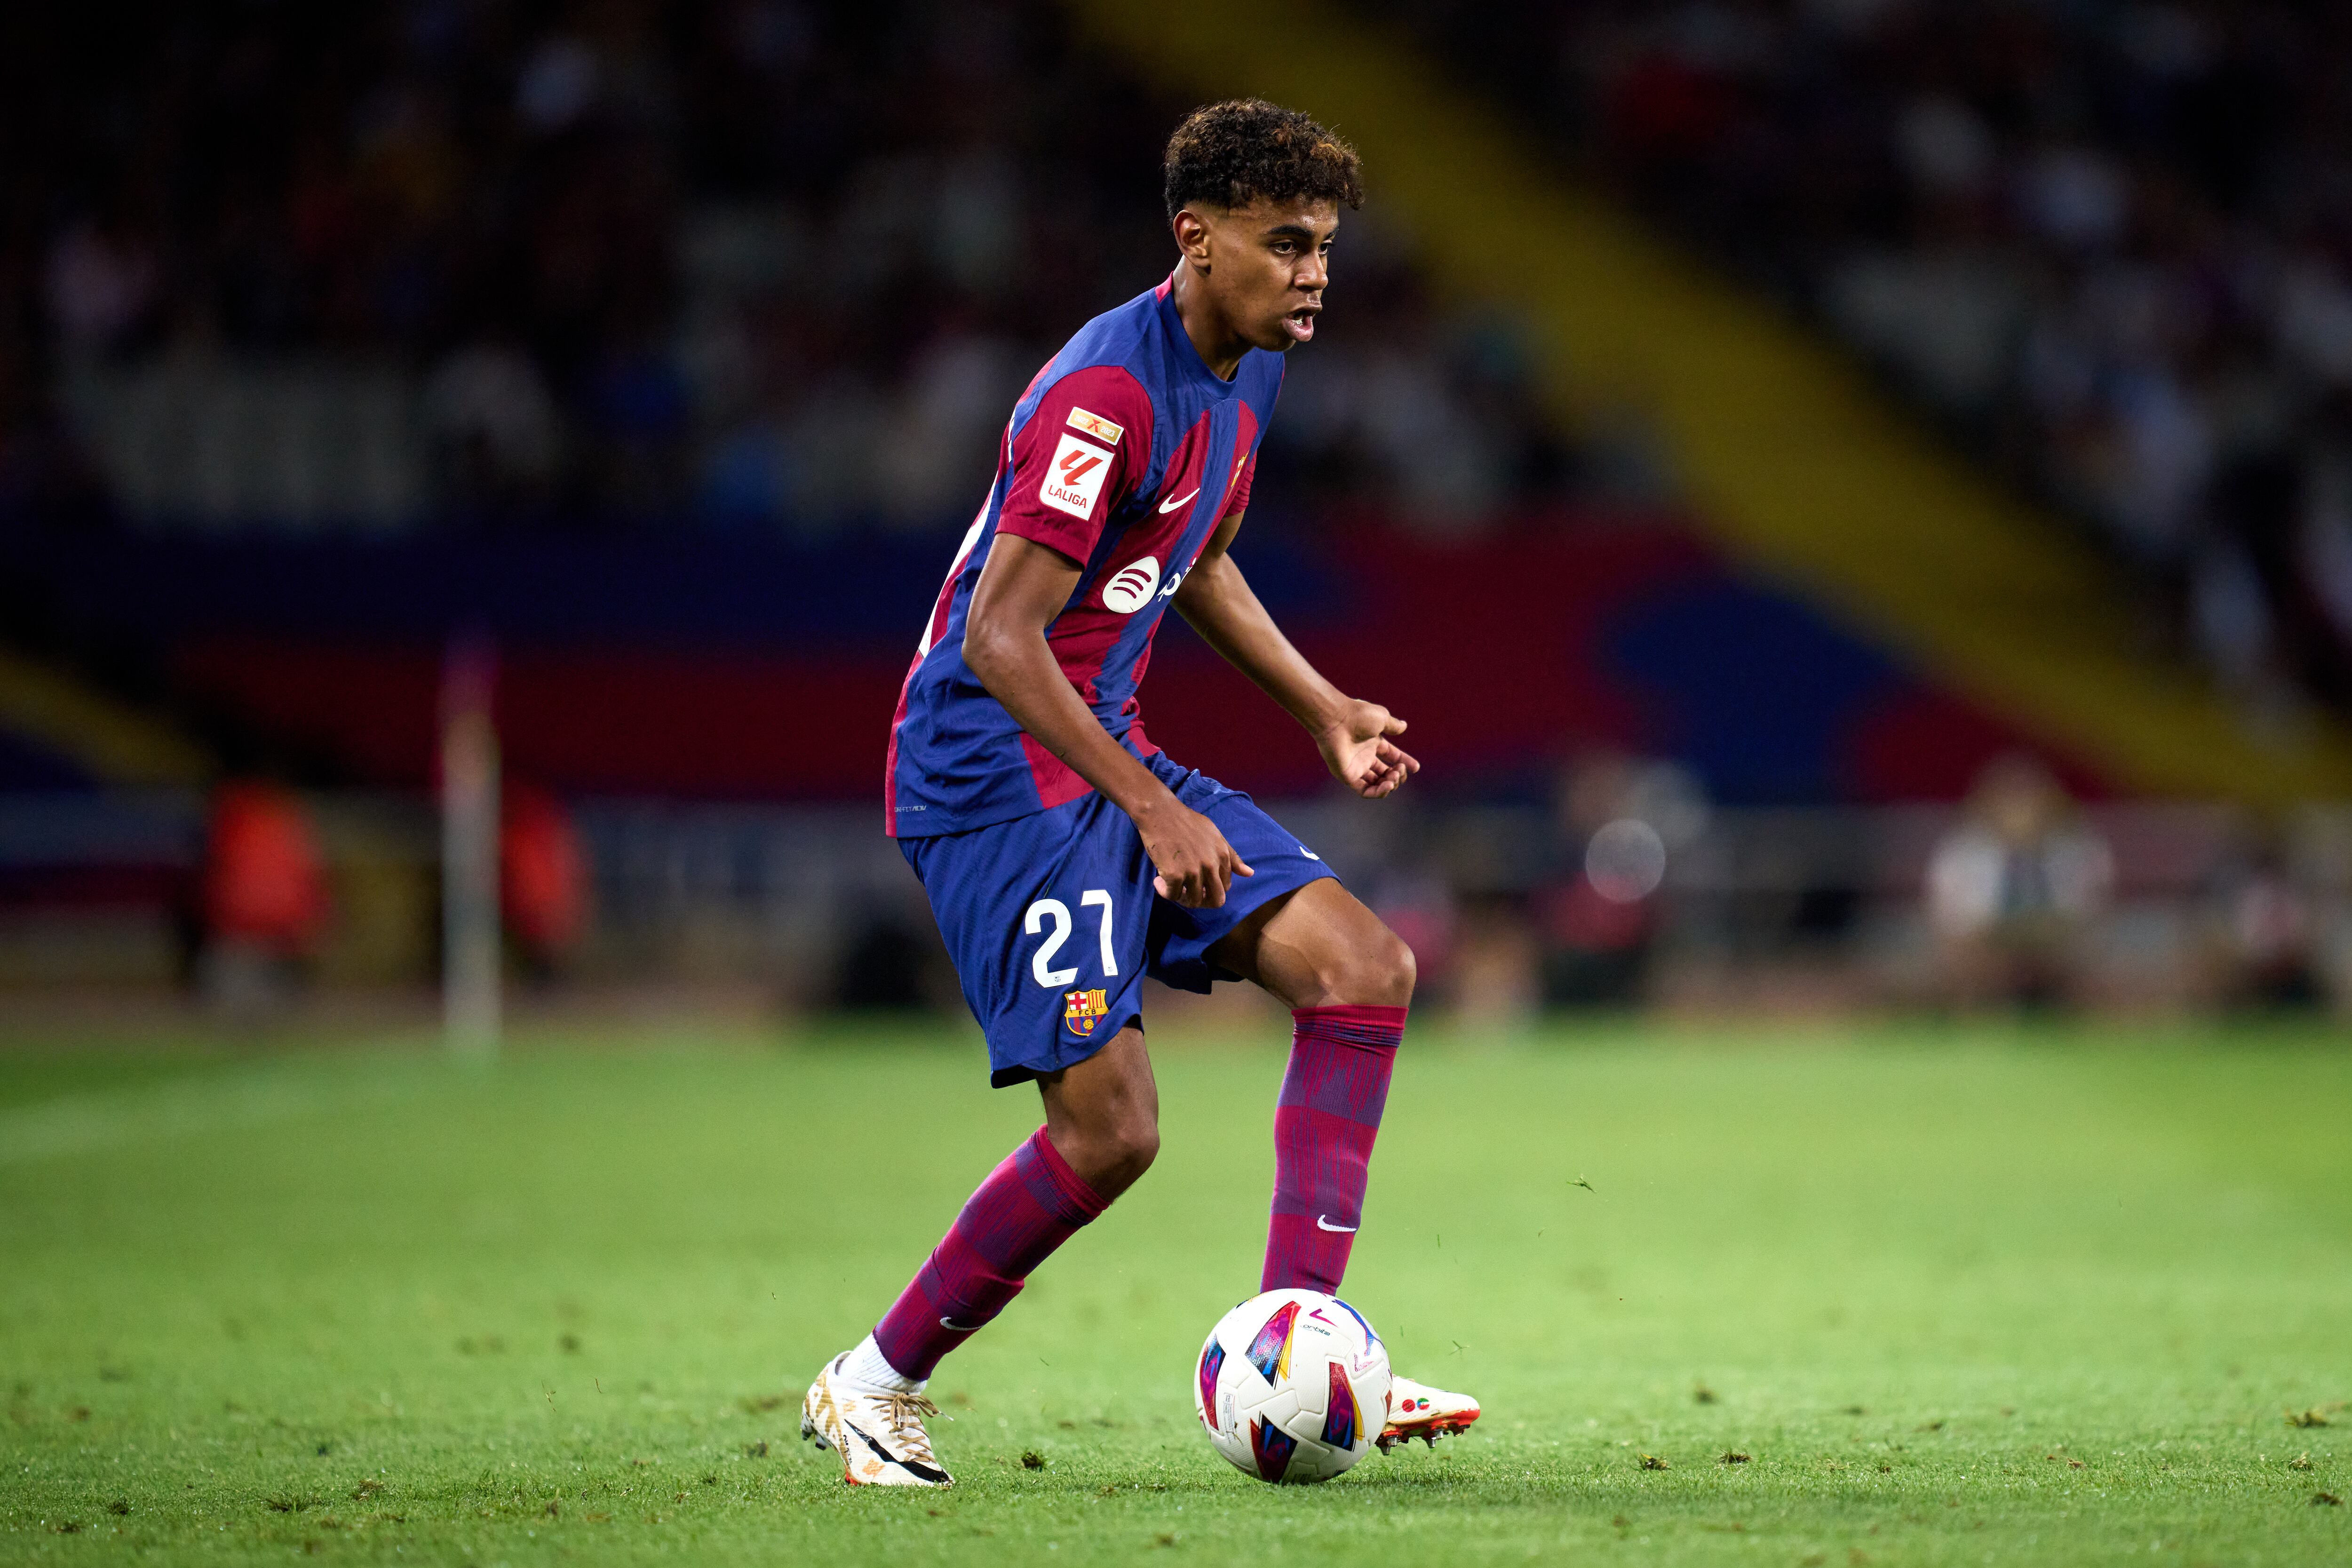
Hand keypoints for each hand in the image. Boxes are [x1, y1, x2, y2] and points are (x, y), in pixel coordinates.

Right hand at [1137, 797, 1253, 907]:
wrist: (1160, 812)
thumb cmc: (1187, 821)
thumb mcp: (1215, 835)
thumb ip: (1232, 857)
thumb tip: (1250, 873)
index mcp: (1223, 856)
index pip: (1225, 887)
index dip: (1212, 888)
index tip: (1198, 882)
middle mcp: (1211, 865)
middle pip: (1216, 901)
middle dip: (1203, 902)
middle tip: (1188, 893)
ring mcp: (1193, 871)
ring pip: (1193, 901)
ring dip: (1181, 897)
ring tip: (1171, 885)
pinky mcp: (1174, 875)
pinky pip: (1172, 895)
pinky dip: (1165, 892)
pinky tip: (1158, 881)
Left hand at [1318, 700, 1419, 798]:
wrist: (1337, 721)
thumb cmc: (1357, 716)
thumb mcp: (1382, 718)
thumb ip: (1393, 725)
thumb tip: (1404, 726)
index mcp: (1372, 742)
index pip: (1391, 756)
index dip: (1404, 762)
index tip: (1416, 767)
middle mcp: (1364, 756)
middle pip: (1385, 773)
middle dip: (1397, 775)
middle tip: (1399, 770)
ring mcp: (1355, 767)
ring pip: (1376, 784)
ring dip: (1390, 784)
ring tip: (1393, 778)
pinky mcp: (1347, 776)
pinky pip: (1364, 791)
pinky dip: (1378, 792)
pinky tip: (1387, 786)